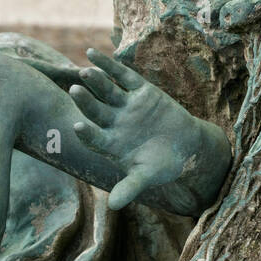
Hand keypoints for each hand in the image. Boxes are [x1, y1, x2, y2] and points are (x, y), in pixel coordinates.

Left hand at [69, 49, 228, 212]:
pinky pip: (122, 75)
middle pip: (96, 110)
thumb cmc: (163, 165)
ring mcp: (125, 106)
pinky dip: (109, 65)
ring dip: (95, 81)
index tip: (77, 126)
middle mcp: (113, 123)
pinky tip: (92, 53)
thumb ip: (130, 188)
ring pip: (107, 91)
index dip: (86, 133)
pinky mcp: (139, 91)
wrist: (186, 147)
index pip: (94, 138)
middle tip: (74, 90)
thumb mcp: (147, 176)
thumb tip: (113, 206)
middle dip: (86, 101)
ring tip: (83, 71)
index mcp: (110, 144)